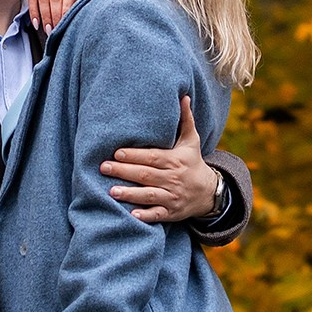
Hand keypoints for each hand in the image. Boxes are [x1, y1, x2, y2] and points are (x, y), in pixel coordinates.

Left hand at [102, 93, 217, 225]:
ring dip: (131, 194)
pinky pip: (158, 215)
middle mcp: (173, 179)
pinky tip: (131, 215)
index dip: (135, 155)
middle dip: (124, 171)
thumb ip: (185, 119)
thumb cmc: (193, 162)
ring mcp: (172, 197)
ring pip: (149, 195)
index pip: (153, 157)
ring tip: (111, 191)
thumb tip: (183, 96)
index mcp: (175, 160)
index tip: (116, 152)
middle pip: (146, 175)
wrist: (208, 192)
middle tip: (103, 168)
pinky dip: (146, 216)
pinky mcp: (171, 212)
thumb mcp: (191, 140)